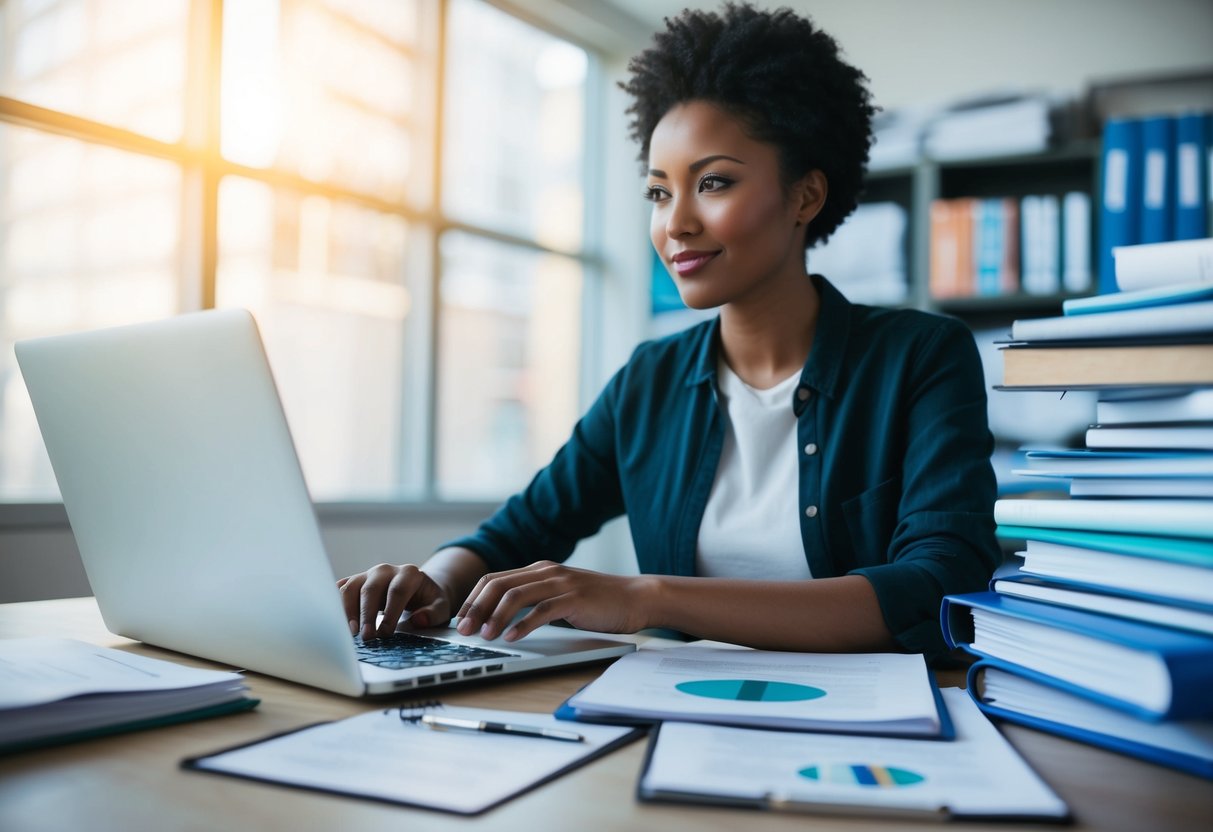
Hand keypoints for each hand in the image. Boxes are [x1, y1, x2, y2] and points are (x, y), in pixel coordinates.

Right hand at [337, 563, 453, 640]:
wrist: (417, 588)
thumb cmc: (428, 600)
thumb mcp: (440, 606)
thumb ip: (433, 613)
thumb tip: (418, 620)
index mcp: (409, 573)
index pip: (397, 592)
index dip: (390, 613)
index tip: (385, 633)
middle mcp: (386, 570)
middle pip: (371, 589)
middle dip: (367, 615)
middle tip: (366, 637)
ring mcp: (368, 574)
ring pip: (351, 587)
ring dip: (347, 610)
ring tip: (350, 633)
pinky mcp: (355, 581)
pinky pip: (341, 589)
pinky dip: (335, 604)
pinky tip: (335, 621)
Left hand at [455, 561, 653, 641]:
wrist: (635, 598)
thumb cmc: (598, 602)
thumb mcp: (560, 596)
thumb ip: (536, 600)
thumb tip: (501, 619)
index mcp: (539, 570)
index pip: (494, 579)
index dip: (473, 599)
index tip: (460, 619)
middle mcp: (546, 571)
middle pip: (498, 585)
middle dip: (476, 608)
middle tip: (463, 630)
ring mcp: (560, 583)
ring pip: (515, 596)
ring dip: (494, 617)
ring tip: (484, 636)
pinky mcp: (574, 599)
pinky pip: (541, 611)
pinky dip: (522, 625)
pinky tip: (511, 638)